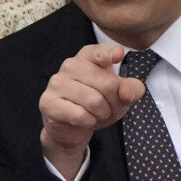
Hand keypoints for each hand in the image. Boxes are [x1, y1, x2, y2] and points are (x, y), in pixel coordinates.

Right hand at [39, 43, 144, 180]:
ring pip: (94, 101)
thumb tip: (125, 92)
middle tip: (108, 108)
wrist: (70, 127)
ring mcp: (57, 83)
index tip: (119, 54)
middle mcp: (70, 65)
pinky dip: (88, 122)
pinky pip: (80, 115)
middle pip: (108, 84)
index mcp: (87, 57)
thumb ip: (131, 89)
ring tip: (95, 114)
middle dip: (115, 103)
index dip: (109, 53)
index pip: (99, 52)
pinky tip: (82, 119)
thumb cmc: (97, 105)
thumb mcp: (121, 96)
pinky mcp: (49, 102)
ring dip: (102, 114)